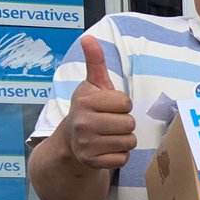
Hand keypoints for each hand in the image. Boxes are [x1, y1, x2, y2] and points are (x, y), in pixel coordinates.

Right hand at [64, 35, 135, 169]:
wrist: (70, 141)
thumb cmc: (89, 109)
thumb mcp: (92, 84)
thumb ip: (95, 61)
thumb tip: (88, 37)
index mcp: (85, 101)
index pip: (125, 102)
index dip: (122, 104)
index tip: (109, 106)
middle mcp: (83, 123)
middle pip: (129, 123)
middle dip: (124, 123)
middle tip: (109, 122)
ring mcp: (86, 144)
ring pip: (129, 141)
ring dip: (124, 139)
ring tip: (109, 135)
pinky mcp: (92, 162)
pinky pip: (123, 159)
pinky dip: (119, 155)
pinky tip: (107, 149)